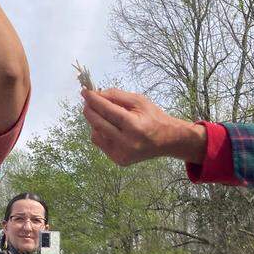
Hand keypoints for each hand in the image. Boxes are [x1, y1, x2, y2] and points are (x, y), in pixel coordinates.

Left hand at [82, 88, 205, 166]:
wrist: (167, 140)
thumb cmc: (153, 117)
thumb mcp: (139, 101)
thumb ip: (117, 96)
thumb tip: (96, 94)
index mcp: (134, 126)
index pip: (108, 111)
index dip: (94, 100)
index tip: (85, 92)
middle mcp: (127, 143)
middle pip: (99, 124)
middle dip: (90, 110)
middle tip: (87, 101)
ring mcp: (122, 154)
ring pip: (96, 135)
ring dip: (95, 122)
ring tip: (104, 115)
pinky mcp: (119, 160)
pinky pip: (100, 144)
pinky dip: (101, 133)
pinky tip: (109, 128)